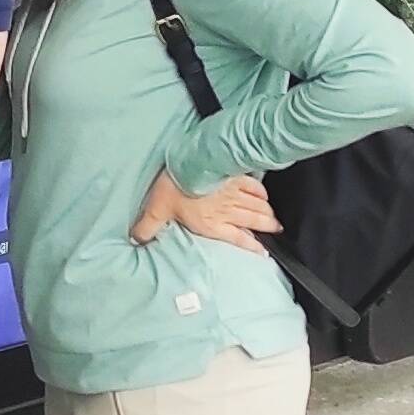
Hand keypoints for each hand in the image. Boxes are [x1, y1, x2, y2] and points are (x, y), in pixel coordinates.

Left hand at [136, 169, 275, 249]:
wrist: (189, 162)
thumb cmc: (174, 187)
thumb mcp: (156, 210)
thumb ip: (147, 227)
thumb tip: (136, 240)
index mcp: (212, 223)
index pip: (237, 238)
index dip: (251, 246)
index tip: (263, 251)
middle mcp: (228, 211)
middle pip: (253, 221)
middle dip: (267, 227)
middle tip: (277, 230)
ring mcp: (234, 193)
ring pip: (256, 205)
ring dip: (267, 213)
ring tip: (276, 219)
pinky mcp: (236, 176)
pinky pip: (253, 186)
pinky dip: (261, 192)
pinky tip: (264, 194)